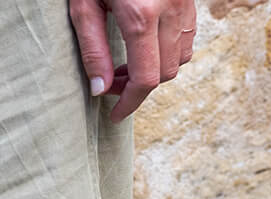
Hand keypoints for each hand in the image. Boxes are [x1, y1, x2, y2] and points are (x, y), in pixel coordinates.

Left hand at [70, 0, 196, 121]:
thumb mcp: (84, 7)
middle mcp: (170, 9)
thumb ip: (93, 50)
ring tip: (126, 64)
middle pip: (165, 72)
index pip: (145, 78)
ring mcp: (184, 3)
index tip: (116, 115)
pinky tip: (145, 46)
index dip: (129, 103)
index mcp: (141, 15)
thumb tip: (100, 90)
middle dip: (138, 87)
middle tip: (111, 82)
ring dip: (155, 70)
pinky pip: (187, 37)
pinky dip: (169, 51)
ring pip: (180, 58)